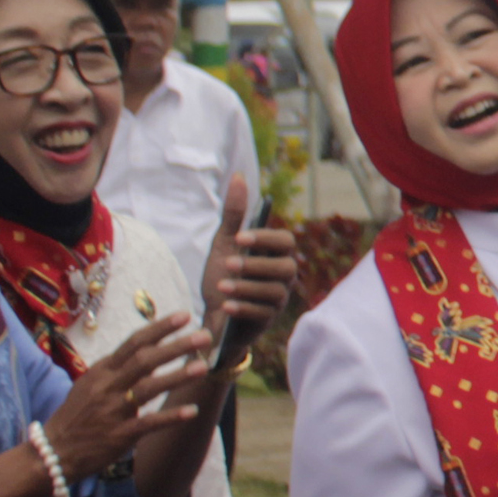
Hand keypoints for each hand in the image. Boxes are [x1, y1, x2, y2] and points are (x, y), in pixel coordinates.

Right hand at [40, 314, 217, 474]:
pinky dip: (170, 417)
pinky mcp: (118, 436)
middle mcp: (107, 387)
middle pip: (144, 360)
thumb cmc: (77, 415)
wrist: (53, 452)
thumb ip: (120, 368)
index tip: (184, 315)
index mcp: (102, 371)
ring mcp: (113, 411)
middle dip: (175, 347)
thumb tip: (152, 350)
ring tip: (203, 367)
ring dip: (177, 376)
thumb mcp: (93, 385)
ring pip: (148, 389)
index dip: (159, 328)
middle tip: (204, 335)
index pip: (133, 343)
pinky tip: (192, 411)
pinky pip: (148, 423)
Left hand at [201, 175, 299, 333]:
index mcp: (275, 254)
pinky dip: (243, 308)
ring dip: (247, 288)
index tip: (239, 237)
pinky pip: (263, 314)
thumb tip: (237, 176)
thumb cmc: (222, 275)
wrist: (211, 314)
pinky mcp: (267, 320)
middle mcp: (283, 276)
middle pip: (286, 267)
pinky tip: (225, 305)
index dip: (265, 238)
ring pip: (275, 292)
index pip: (285, 241)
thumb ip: (234, 214)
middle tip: (228, 264)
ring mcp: (277, 300)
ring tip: (222, 287)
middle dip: (256, 265)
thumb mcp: (224, 243)